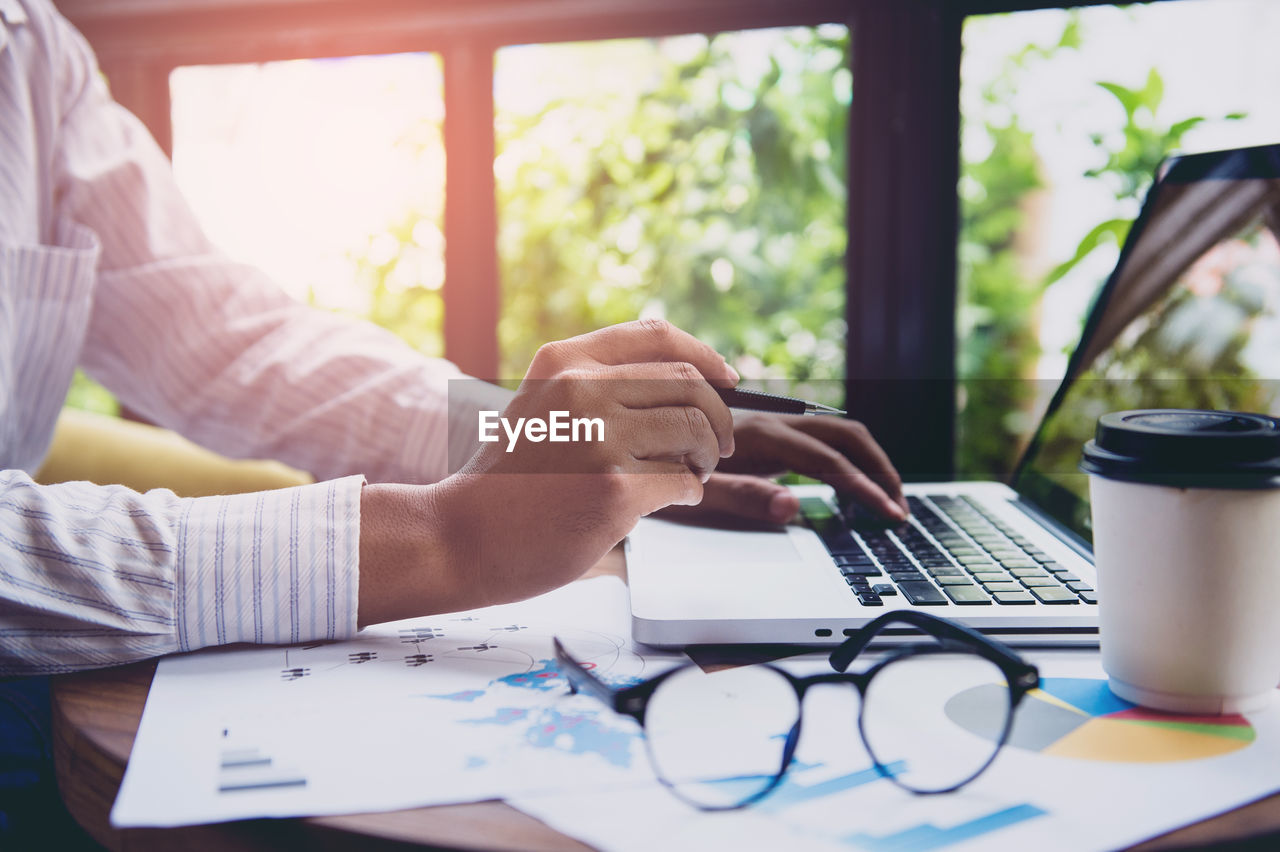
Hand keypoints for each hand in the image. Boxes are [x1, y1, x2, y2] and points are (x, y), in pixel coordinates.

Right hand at [358, 319, 738, 623]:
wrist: (460, 536)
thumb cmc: (508, 481)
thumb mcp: (541, 407)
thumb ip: (595, 389)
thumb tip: (684, 385)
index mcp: (564, 362)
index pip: (655, 336)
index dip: (704, 354)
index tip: (727, 377)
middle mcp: (582, 389)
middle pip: (688, 384)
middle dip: (717, 416)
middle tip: (719, 444)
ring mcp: (599, 438)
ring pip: (694, 431)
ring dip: (707, 455)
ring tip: (693, 473)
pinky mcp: (614, 489)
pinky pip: (682, 480)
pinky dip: (690, 490)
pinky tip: (673, 498)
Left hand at [662, 413, 906, 525]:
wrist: (617, 439)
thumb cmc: (650, 467)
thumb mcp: (690, 492)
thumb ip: (742, 498)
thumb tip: (794, 506)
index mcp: (755, 435)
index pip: (827, 459)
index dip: (864, 486)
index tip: (889, 514)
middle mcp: (767, 423)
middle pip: (845, 434)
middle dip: (880, 468)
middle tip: (900, 509)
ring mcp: (768, 426)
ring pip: (836, 432)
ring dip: (868, 461)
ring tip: (885, 499)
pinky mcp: (764, 435)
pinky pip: (816, 439)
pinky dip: (845, 458)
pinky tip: (849, 487)